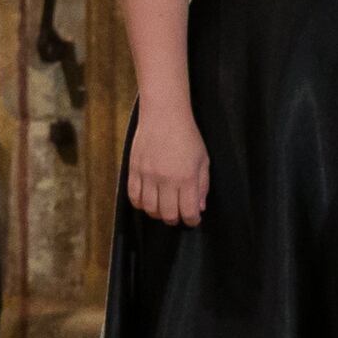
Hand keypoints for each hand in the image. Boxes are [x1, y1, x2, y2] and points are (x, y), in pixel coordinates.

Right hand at [124, 104, 210, 226]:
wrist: (163, 117)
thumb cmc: (188, 137)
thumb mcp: (203, 160)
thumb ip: (202, 185)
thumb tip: (200, 208)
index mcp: (186, 178)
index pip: (188, 211)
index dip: (192, 220)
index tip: (193, 220)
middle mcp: (165, 180)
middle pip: (167, 214)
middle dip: (175, 220)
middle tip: (179, 217)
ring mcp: (147, 176)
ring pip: (149, 208)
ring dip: (157, 214)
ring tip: (164, 210)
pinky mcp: (133, 170)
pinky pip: (133, 196)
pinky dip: (140, 204)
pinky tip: (148, 202)